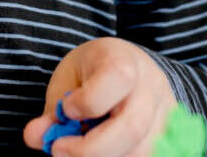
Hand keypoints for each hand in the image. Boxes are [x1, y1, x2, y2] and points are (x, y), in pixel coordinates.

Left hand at [23, 37, 176, 156]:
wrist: (125, 67)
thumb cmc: (91, 72)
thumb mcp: (68, 80)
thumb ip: (52, 112)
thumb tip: (34, 137)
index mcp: (123, 59)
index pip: (117, 78)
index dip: (87, 101)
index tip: (65, 110)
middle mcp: (152, 85)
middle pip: (133, 126)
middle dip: (92, 149)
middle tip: (58, 151)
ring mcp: (167, 113)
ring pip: (144, 151)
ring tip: (77, 152)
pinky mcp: (171, 137)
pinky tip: (102, 155)